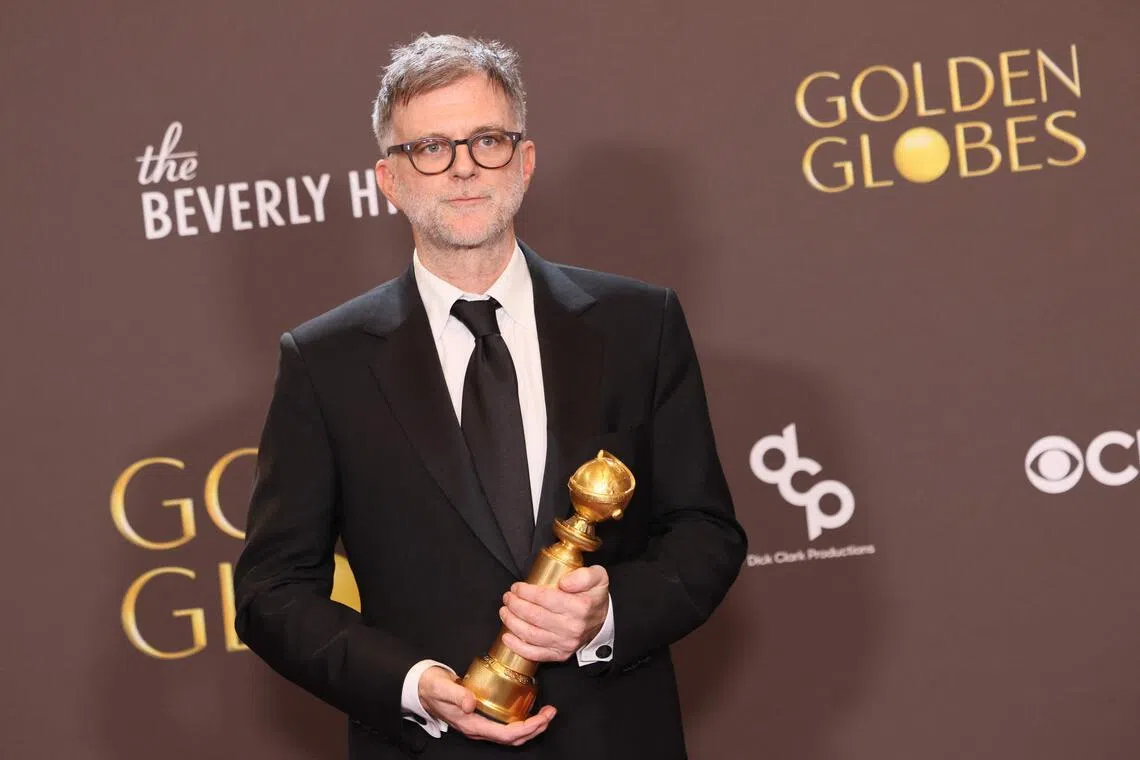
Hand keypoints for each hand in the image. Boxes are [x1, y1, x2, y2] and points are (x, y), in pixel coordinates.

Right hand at [417, 666, 554, 744]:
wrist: (421, 687)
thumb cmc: (431, 687)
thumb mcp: (441, 688)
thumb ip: (455, 694)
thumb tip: (470, 703)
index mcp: (471, 724)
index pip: (504, 734)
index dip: (526, 728)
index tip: (540, 718)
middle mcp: (478, 728)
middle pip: (512, 738)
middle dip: (534, 729)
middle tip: (550, 714)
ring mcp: (480, 724)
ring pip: (511, 734)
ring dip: (531, 727)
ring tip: (545, 714)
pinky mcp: (482, 716)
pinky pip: (506, 725)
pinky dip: (521, 721)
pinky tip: (529, 711)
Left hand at [500, 565, 609, 661]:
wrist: (604, 621)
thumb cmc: (595, 597)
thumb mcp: (598, 576)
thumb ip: (584, 575)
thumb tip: (564, 583)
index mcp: (580, 606)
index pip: (545, 598)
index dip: (526, 592)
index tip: (517, 587)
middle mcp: (572, 627)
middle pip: (535, 616)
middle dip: (515, 605)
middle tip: (508, 596)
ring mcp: (565, 643)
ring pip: (531, 634)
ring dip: (512, 622)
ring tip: (504, 611)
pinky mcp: (560, 654)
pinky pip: (535, 654)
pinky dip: (517, 646)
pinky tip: (506, 637)